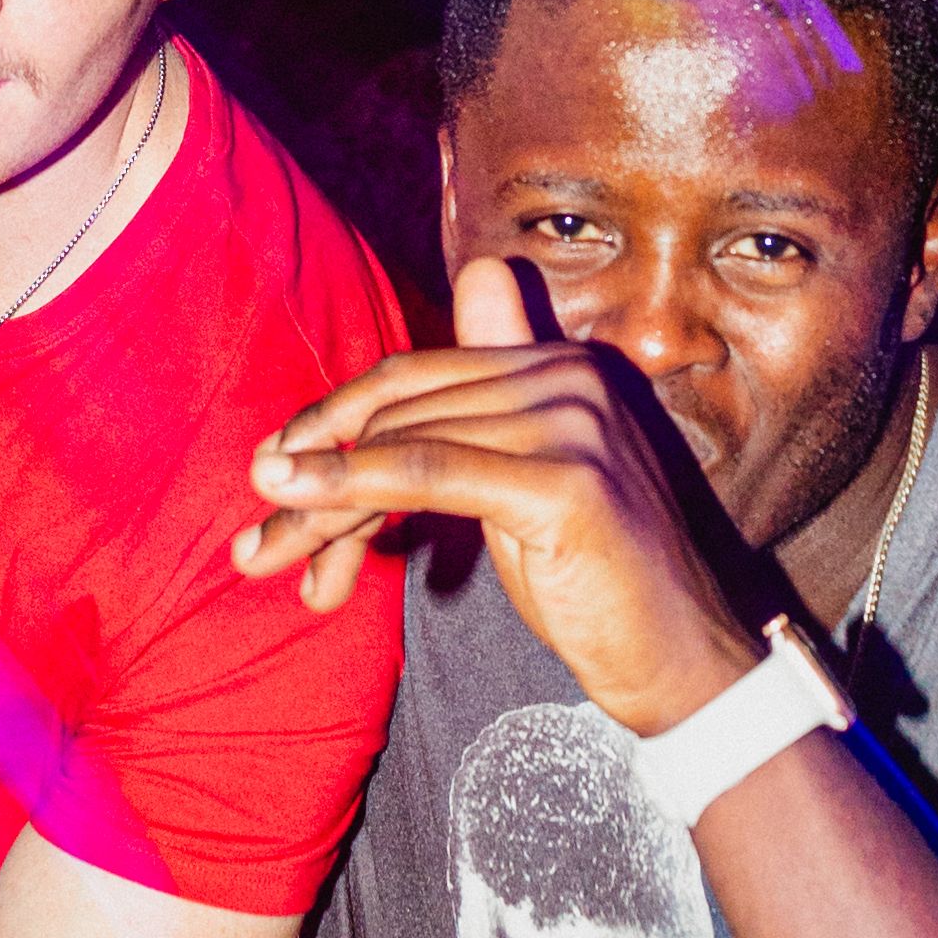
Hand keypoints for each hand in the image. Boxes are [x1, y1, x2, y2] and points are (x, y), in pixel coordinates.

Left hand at [232, 253, 751, 735]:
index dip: (334, 421)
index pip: (416, 377)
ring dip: (317, 505)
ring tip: (262, 552)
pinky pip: (426, 472)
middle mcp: (570, 373)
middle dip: (315, 478)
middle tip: (257, 542)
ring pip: (400, 445)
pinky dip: (351, 490)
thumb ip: (480, 408)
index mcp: (560, 363)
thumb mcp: (523, 485)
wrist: (681, 660)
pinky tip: (298, 510)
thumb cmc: (597, 581)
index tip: (272, 470)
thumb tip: (477, 277)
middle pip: (400, 411)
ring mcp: (571, 420)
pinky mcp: (564, 478)